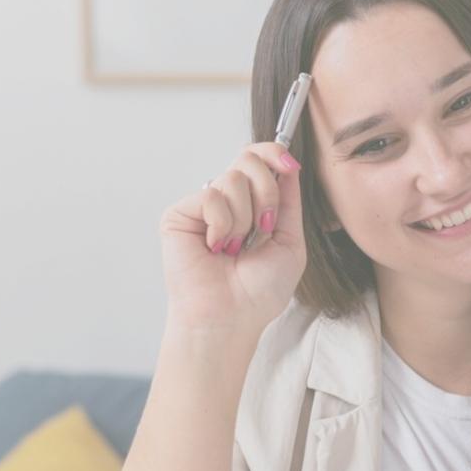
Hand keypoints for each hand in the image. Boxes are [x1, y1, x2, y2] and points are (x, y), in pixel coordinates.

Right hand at [158, 143, 307, 334]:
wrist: (232, 317)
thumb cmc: (259, 292)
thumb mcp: (290, 243)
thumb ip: (290, 202)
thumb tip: (287, 165)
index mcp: (252, 206)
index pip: (259, 160)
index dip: (273, 153)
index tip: (288, 164)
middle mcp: (227, 203)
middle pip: (248, 160)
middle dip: (266, 193)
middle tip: (262, 227)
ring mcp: (203, 207)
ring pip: (232, 179)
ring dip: (244, 219)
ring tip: (235, 248)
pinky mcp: (180, 214)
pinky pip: (211, 196)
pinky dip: (222, 225)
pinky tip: (215, 247)